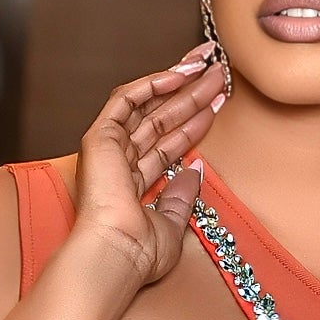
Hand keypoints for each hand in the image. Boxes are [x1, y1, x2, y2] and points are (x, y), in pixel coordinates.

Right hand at [67, 45, 227, 293]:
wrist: (116, 254)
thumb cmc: (138, 253)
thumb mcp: (172, 224)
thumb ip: (182, 196)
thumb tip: (194, 171)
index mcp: (132, 185)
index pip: (167, 143)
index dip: (195, 121)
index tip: (219, 102)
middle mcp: (119, 162)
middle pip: (161, 118)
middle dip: (191, 93)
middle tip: (219, 72)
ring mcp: (108, 148)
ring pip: (147, 105)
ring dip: (178, 82)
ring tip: (209, 64)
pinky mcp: (99, 137)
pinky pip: (126, 99)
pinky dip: (152, 83)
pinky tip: (181, 72)